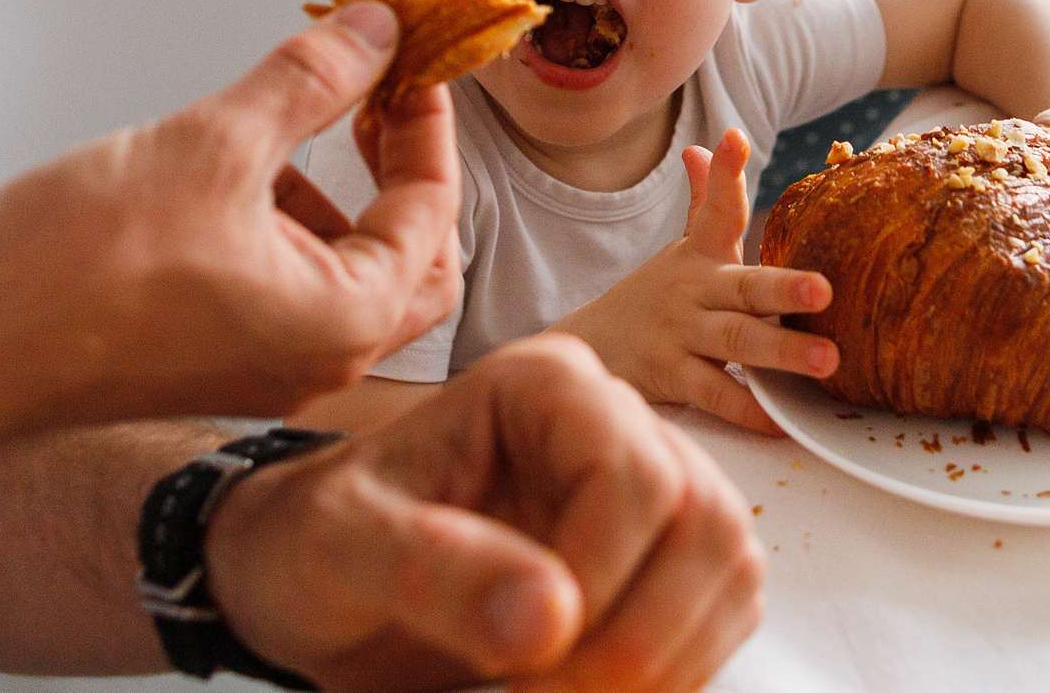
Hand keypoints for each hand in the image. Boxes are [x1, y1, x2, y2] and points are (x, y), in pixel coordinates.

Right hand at [0, 1, 463, 432]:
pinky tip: (240, 173)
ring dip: (342, 197)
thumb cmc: (66, 274)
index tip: (412, 60)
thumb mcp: (212, 140)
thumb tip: (374, 32)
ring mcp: (263, 369)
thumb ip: (309, 80)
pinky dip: (286, 226)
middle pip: (413, 258)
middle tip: (380, 95)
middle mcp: (317, 361)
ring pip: (346, 274)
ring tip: (303, 121)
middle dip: (404, 171)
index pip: (434, 210)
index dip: (427, 121)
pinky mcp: (209, 361)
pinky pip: (284, 290)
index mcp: (343, 318)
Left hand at [209, 334, 765, 692]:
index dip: (598, 577)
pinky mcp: (666, 556)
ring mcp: (653, 485)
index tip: (526, 656)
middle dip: (641, 633)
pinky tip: (597, 692)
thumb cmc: (321, 542)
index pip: (634, 472)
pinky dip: (678, 670)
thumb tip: (550, 616)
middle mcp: (614, 421)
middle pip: (704, 519)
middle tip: (547, 692)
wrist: (318, 586)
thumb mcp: (345, 549)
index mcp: (544, 386)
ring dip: (667, 660)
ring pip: (731, 564)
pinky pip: (725, 608)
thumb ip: (435, 571)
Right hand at [552, 128, 832, 434]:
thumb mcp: (682, 249)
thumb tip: (713, 143)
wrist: (586, 347)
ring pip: (736, 343)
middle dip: (784, 287)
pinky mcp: (669, 379)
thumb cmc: (655, 297)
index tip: (736, 140)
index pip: (715, 209)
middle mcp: (693, 292)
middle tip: (825, 290)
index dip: (725, 174)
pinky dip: (749, 410)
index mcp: (700, 256)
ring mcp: (680, 335)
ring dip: (781, 352)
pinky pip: (715, 396)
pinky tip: (781, 421)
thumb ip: (707, 200)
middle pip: (743, 287)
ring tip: (826, 361)